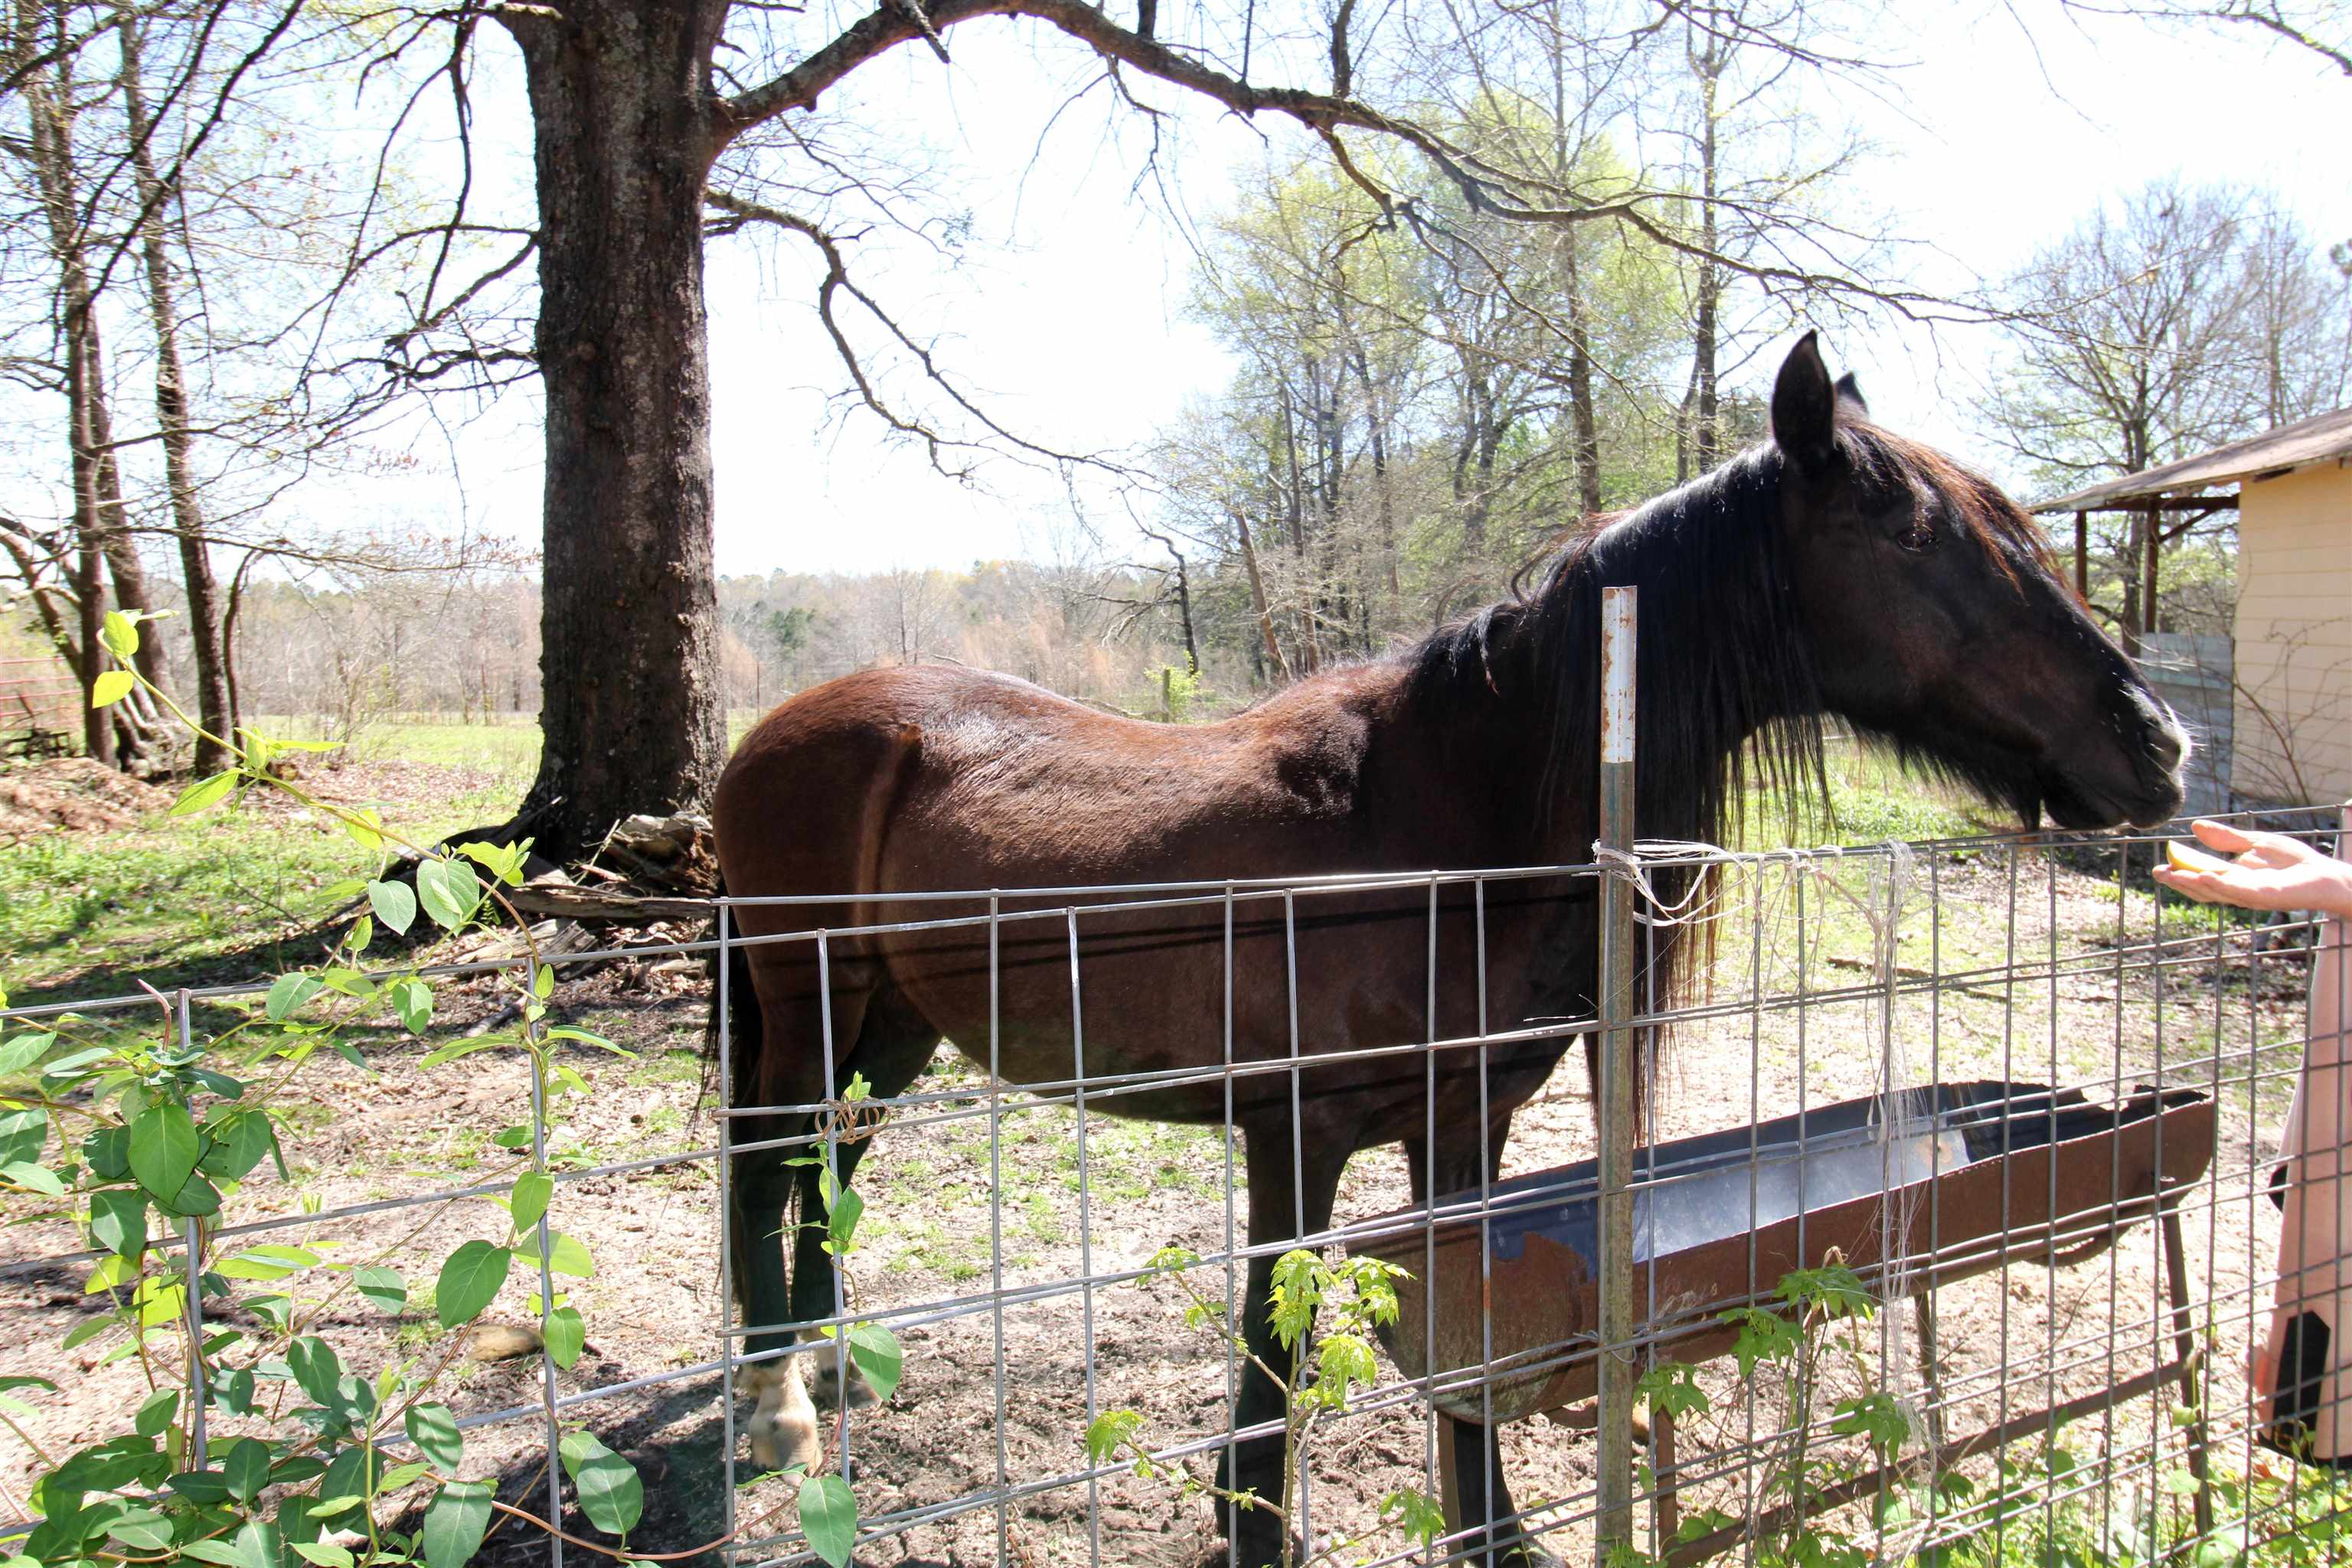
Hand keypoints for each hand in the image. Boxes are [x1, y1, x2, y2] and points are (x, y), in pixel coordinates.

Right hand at [2150, 818, 2351, 918]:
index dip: (2180, 874)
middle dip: (2179, 882)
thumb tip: (2195, 826)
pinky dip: (2218, 884)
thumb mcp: (2254, 843)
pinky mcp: (2266, 895)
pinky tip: (2202, 876)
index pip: (2201, 877)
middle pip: (2203, 889)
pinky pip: (2237, 891)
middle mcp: (2238, 891)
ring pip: (2215, 891)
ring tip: (2172, 874)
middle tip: (2157, 873)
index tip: (2160, 866)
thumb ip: (2226, 838)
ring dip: (2191, 884)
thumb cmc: (2295, 862)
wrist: (2327, 875)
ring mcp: (2251, 895)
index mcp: (2234, 879)